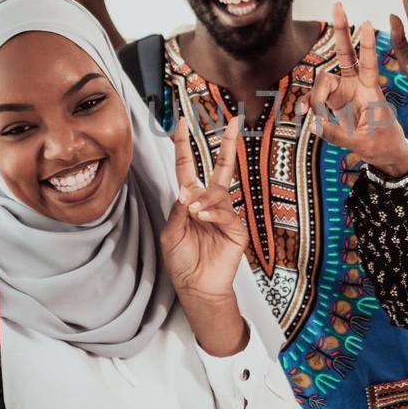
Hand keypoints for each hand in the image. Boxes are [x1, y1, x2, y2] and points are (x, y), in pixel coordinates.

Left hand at [161, 117, 248, 306]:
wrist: (196, 286)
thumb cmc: (181, 261)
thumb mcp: (171, 233)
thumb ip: (178, 210)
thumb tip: (188, 192)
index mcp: (190, 201)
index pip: (188, 167)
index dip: (184, 146)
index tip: (182, 124)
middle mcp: (209, 203)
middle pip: (221, 168)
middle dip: (226, 145)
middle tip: (232, 122)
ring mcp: (225, 214)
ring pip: (218, 193)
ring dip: (205, 200)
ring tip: (195, 214)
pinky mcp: (236, 228)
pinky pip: (226, 213)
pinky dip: (213, 213)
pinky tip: (203, 219)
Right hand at [298, 4, 407, 177]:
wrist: (387, 154)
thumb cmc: (382, 144)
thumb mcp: (361, 142)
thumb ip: (336, 133)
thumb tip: (314, 124)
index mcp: (371, 90)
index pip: (368, 62)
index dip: (366, 45)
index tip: (367, 23)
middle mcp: (356, 85)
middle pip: (346, 53)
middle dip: (342, 30)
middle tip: (338, 4)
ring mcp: (344, 92)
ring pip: (323, 80)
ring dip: (316, 95)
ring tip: (314, 114)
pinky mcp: (335, 103)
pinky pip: (317, 98)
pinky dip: (311, 106)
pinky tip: (309, 118)